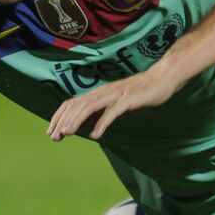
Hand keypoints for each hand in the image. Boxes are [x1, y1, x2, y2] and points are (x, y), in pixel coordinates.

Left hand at [47, 70, 180, 141]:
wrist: (163, 78)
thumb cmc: (142, 91)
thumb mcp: (118, 100)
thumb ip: (104, 108)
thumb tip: (90, 123)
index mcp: (100, 92)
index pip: (73, 102)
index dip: (60, 116)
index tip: (51, 131)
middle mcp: (104, 92)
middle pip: (77, 105)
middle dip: (63, 121)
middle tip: (54, 137)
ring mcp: (116, 94)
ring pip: (90, 107)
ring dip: (77, 120)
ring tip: (67, 133)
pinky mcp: (129, 99)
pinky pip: (113, 112)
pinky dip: (102, 123)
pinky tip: (95, 135)